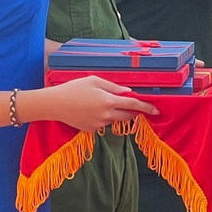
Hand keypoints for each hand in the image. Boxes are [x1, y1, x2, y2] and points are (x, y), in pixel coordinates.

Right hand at [42, 76, 157, 130]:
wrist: (54, 104)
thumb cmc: (73, 88)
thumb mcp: (94, 81)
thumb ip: (113, 86)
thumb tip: (127, 92)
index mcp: (108, 100)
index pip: (133, 104)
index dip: (146, 107)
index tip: (156, 110)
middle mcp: (106, 115)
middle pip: (128, 116)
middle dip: (134, 112)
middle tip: (136, 107)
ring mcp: (99, 124)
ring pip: (115, 120)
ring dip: (116, 113)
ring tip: (100, 103)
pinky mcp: (92, 130)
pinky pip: (104, 124)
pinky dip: (104, 118)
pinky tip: (90, 110)